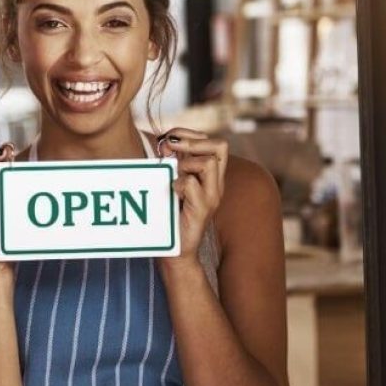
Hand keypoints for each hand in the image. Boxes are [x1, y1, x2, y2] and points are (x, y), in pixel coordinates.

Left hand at [156, 128, 228, 268]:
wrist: (176, 250)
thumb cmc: (171, 214)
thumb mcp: (173, 181)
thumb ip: (173, 162)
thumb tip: (164, 141)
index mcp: (211, 176)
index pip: (214, 142)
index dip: (191, 134)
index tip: (167, 140)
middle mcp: (216, 184)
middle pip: (220, 146)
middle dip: (192, 141)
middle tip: (169, 149)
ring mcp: (212, 197)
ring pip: (208, 162)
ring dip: (185, 163)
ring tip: (174, 177)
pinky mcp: (202, 210)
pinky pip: (191, 184)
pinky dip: (177, 184)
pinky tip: (172, 193)